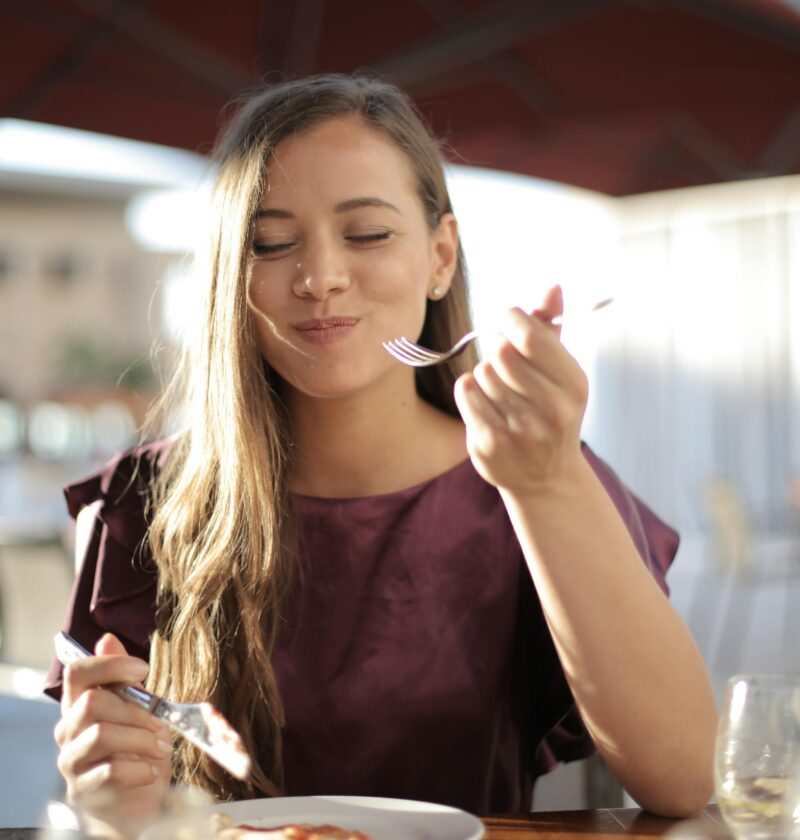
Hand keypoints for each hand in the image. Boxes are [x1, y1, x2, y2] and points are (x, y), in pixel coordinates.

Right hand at [54, 633, 171, 832]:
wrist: (134, 801)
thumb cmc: (137, 748)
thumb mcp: (139, 708)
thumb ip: (123, 678)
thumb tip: (107, 638)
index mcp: (80, 703)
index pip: (77, 672)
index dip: (109, 665)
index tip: (143, 669)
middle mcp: (68, 729)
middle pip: (92, 702)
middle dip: (136, 709)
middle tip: (161, 722)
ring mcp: (71, 760)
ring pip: (101, 734)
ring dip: (140, 738)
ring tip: (161, 747)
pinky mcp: (82, 789)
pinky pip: (108, 771)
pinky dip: (139, 768)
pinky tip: (152, 770)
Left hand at [454, 285, 588, 496]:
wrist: (546, 478)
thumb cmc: (551, 412)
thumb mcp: (561, 372)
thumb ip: (552, 329)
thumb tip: (552, 287)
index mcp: (573, 385)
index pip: (530, 336)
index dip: (511, 319)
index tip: (508, 321)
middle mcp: (551, 410)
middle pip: (501, 352)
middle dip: (497, 348)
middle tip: (503, 360)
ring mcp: (519, 430)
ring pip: (482, 372)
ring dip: (486, 374)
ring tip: (501, 391)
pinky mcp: (490, 443)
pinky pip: (466, 392)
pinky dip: (470, 391)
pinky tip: (486, 404)